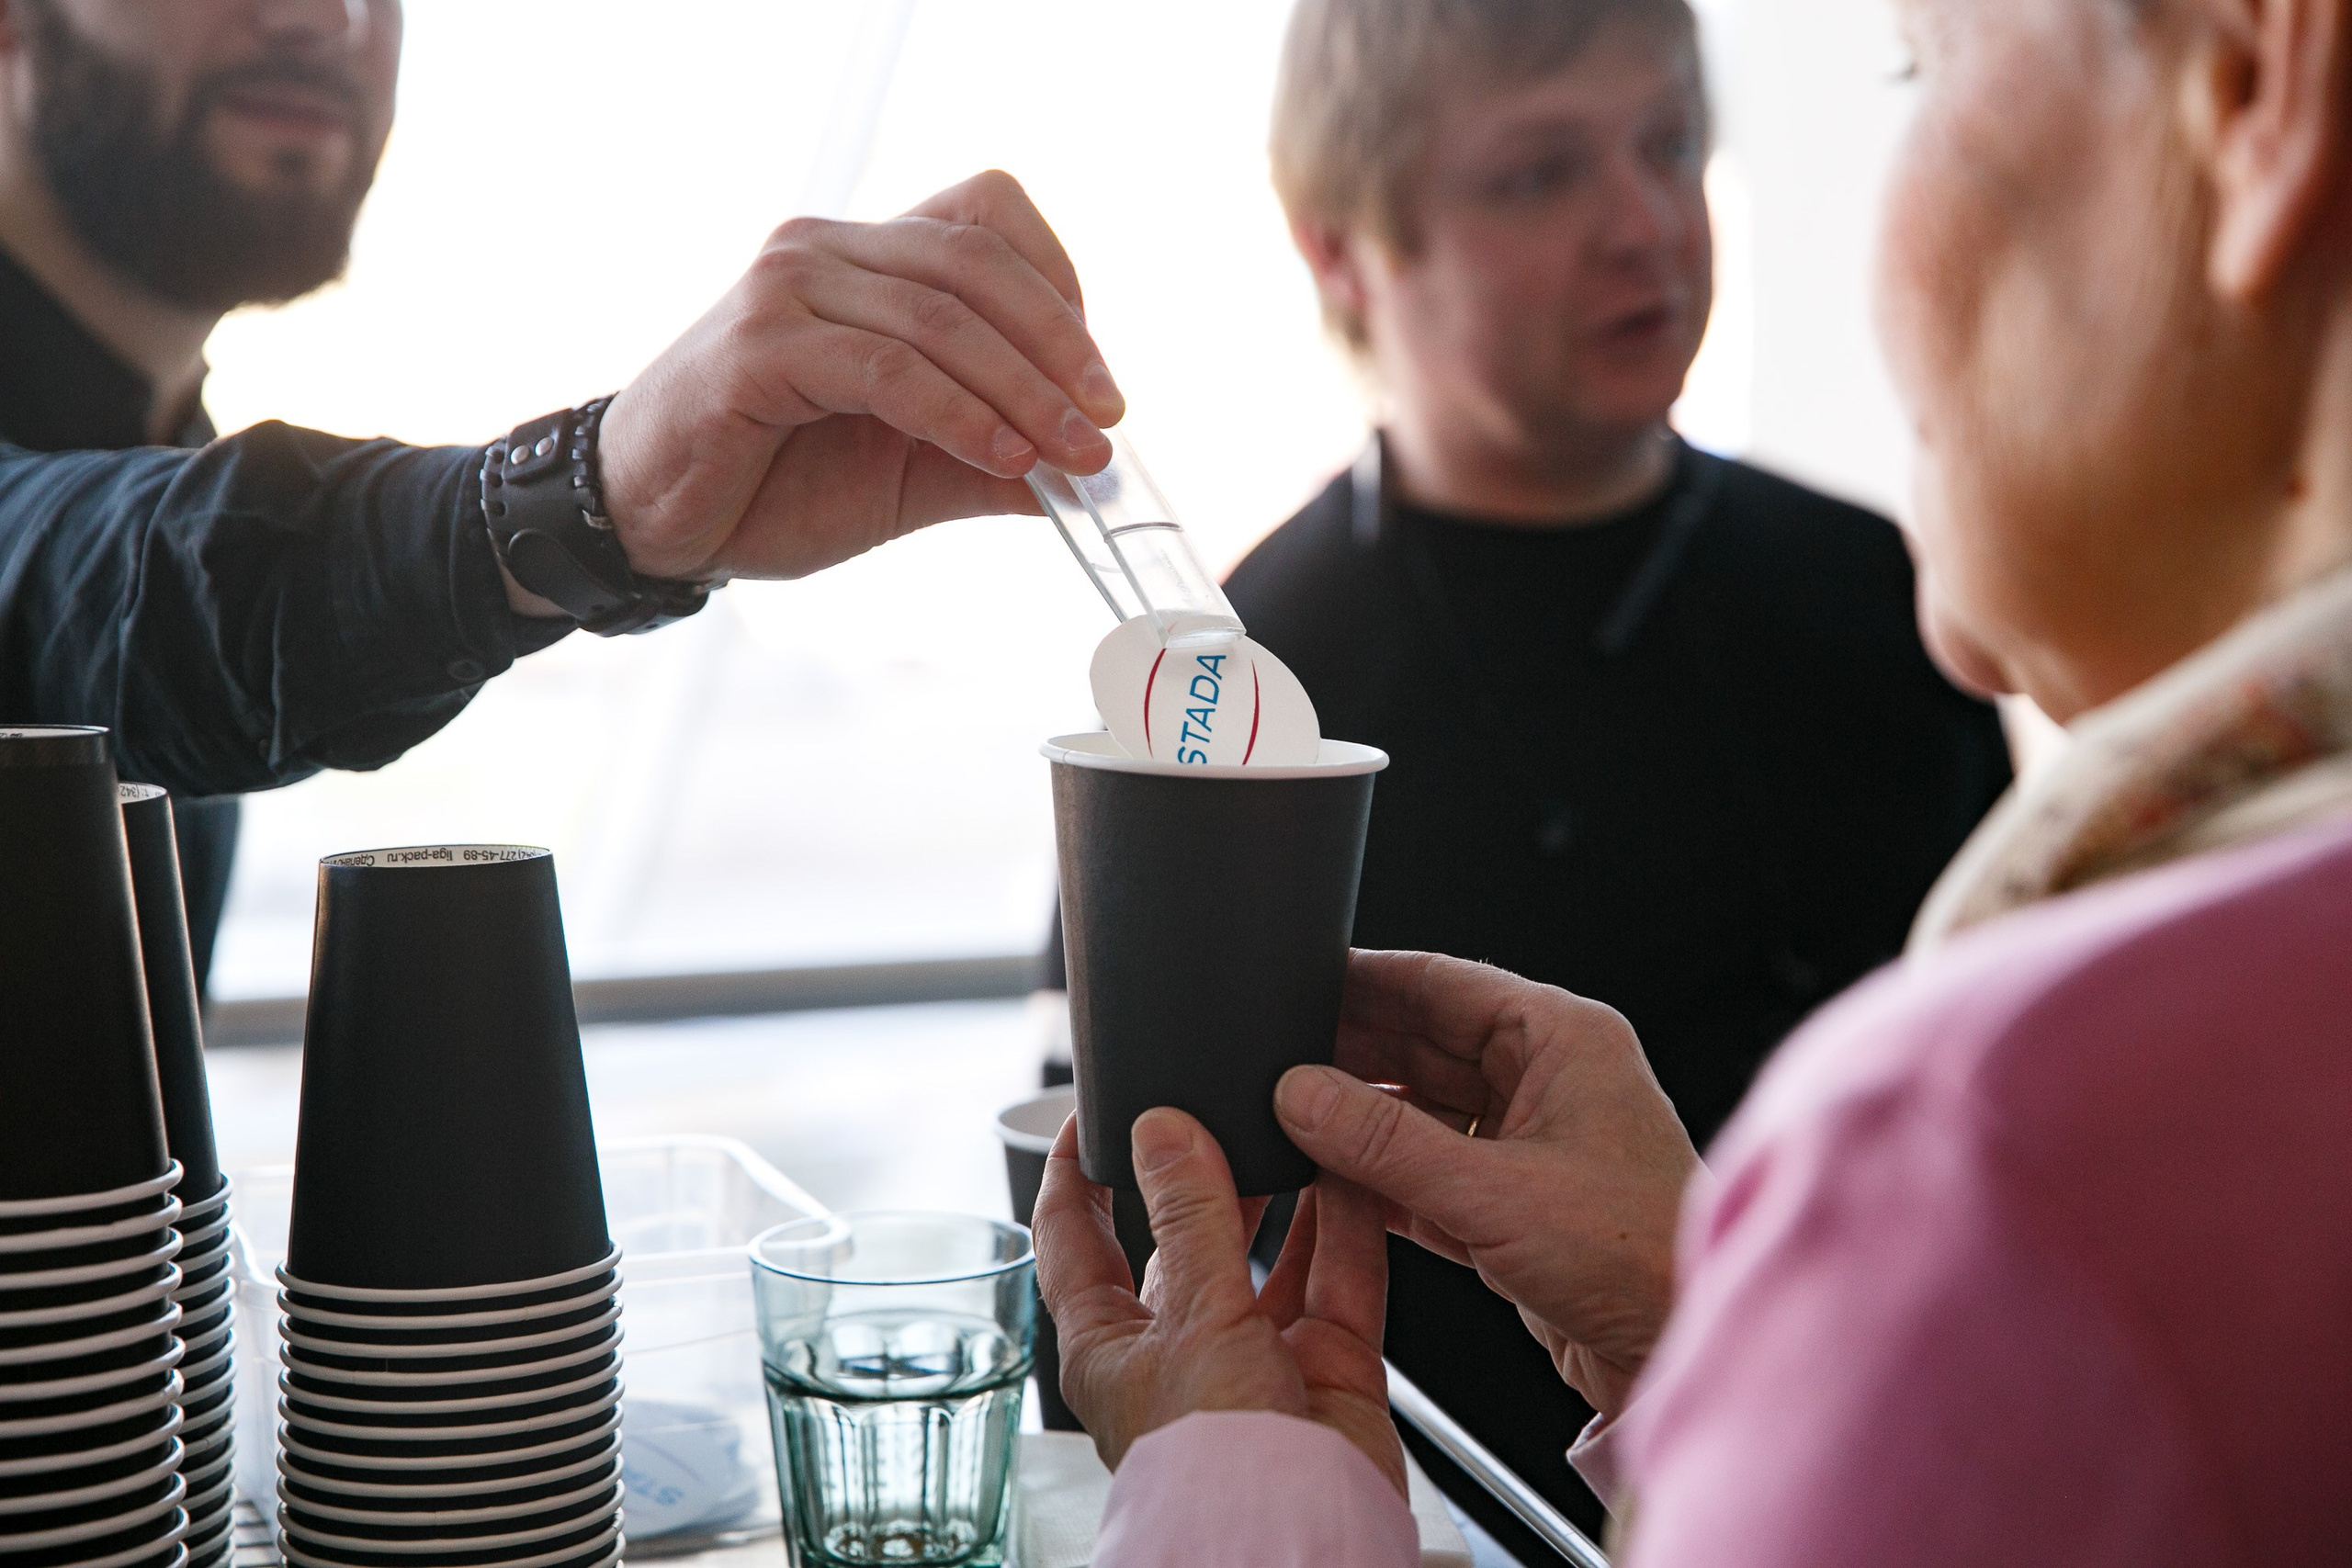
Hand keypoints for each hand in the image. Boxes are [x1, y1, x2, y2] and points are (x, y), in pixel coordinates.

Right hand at [595, 169, 1123, 582]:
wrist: (655, 522)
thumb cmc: (774, 484)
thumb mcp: (912, 472)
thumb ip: (995, 460)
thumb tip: (1096, 475)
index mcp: (868, 255)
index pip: (989, 219)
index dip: (1059, 292)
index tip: (1098, 385)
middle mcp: (828, 248)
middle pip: (979, 261)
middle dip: (1059, 348)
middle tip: (1106, 424)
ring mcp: (789, 286)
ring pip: (942, 318)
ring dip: (1024, 392)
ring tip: (1071, 457)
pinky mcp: (761, 345)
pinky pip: (888, 370)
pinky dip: (960, 415)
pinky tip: (1002, 459)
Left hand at [1032, 1107, 1404, 1493]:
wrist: (1295, 1540)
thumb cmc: (1211, 1467)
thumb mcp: (1191, 1320)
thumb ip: (1190, 1217)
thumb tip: (1164, 1130)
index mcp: (1110, 1344)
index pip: (1074, 1239)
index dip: (1078, 1172)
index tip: (1093, 1111)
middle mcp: (1182, 1350)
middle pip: (1186, 1239)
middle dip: (1206, 1171)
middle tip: (1221, 1103)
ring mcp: (1258, 1360)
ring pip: (1272, 1255)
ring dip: (1286, 1192)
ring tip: (1296, 1122)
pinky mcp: (1329, 1370)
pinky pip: (1340, 1280)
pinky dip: (1349, 1226)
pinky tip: (1353, 1172)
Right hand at [1273, 950, 1702, 1420]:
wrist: (1686, 1356)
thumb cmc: (1644, 1261)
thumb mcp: (1495, 1195)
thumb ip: (1387, 1143)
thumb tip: (1303, 1094)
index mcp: (1564, 1040)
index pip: (1442, 982)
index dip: (1365, 979)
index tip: (1299, 979)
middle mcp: (1549, 1081)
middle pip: (1422, 1043)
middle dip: (1348, 1054)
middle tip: (1274, 1061)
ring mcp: (1531, 1143)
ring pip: (1419, 1110)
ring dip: (1359, 1122)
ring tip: (1289, 1121)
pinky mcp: (1515, 1206)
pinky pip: (1426, 1171)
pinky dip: (1379, 1178)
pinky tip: (1329, 1182)